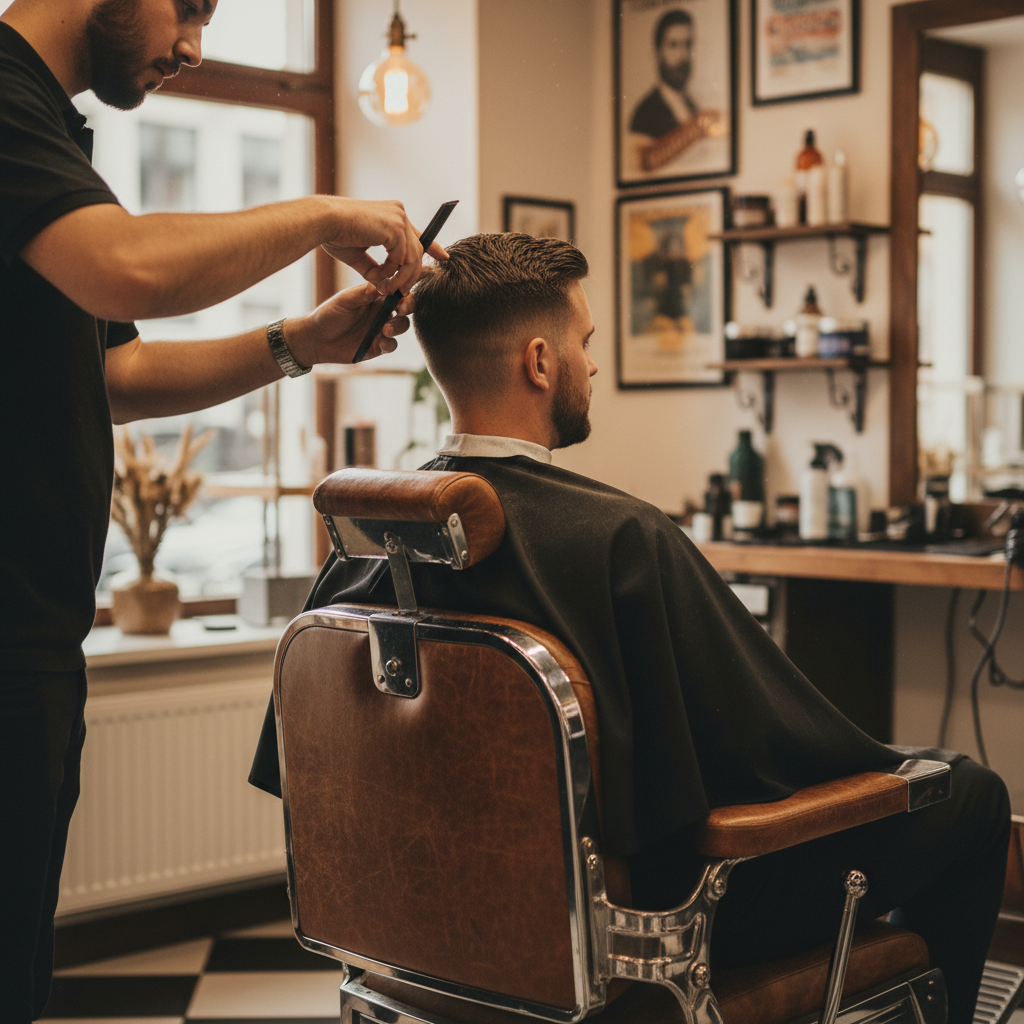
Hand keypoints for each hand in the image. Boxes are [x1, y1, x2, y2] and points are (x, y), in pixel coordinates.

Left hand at [285, 283, 415, 365]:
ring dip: (398, 326)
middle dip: (407, 308)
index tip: (400, 293)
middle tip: (401, 310)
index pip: (395, 291)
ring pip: (401, 326)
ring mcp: (380, 330)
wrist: (316, 339)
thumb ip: (364, 293)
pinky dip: (390, 343)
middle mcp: (380, 312)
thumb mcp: (345, 300)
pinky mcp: (377, 347)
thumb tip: (383, 285)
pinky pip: (392, 345)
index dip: (402, 291)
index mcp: (374, 297)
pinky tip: (381, 342)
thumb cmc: (328, 315)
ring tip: (386, 329)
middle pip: (404, 308)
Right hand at [321, 198, 447, 296]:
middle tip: (399, 294)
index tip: (443, 258)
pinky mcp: (396, 227)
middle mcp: (399, 214)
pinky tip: (376, 277)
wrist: (323, 222)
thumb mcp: (360, 254)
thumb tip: (383, 283)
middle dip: (411, 276)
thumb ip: (376, 267)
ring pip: (413, 258)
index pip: (419, 233)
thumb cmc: (335, 235)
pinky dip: (390, 273)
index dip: (433, 247)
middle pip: (417, 251)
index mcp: (392, 215)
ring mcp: (399, 219)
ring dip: (399, 279)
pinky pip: (402, 259)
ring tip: (385, 290)